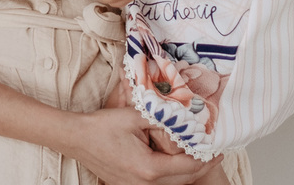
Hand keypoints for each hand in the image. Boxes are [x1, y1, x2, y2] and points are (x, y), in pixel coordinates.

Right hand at [66, 107, 218, 184]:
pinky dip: (170, 175)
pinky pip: (157, 184)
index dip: (206, 158)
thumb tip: (184, 120)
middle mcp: (144, 183)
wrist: (76, 138)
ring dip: (186, 172)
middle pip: (183, 180)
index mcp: (149, 168)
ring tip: (197, 158)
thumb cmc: (101, 127)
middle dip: (200, 167)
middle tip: (214, 155)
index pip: (188, 166)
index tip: (218, 150)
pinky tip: (173, 163)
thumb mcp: (134, 116)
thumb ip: (162, 118)